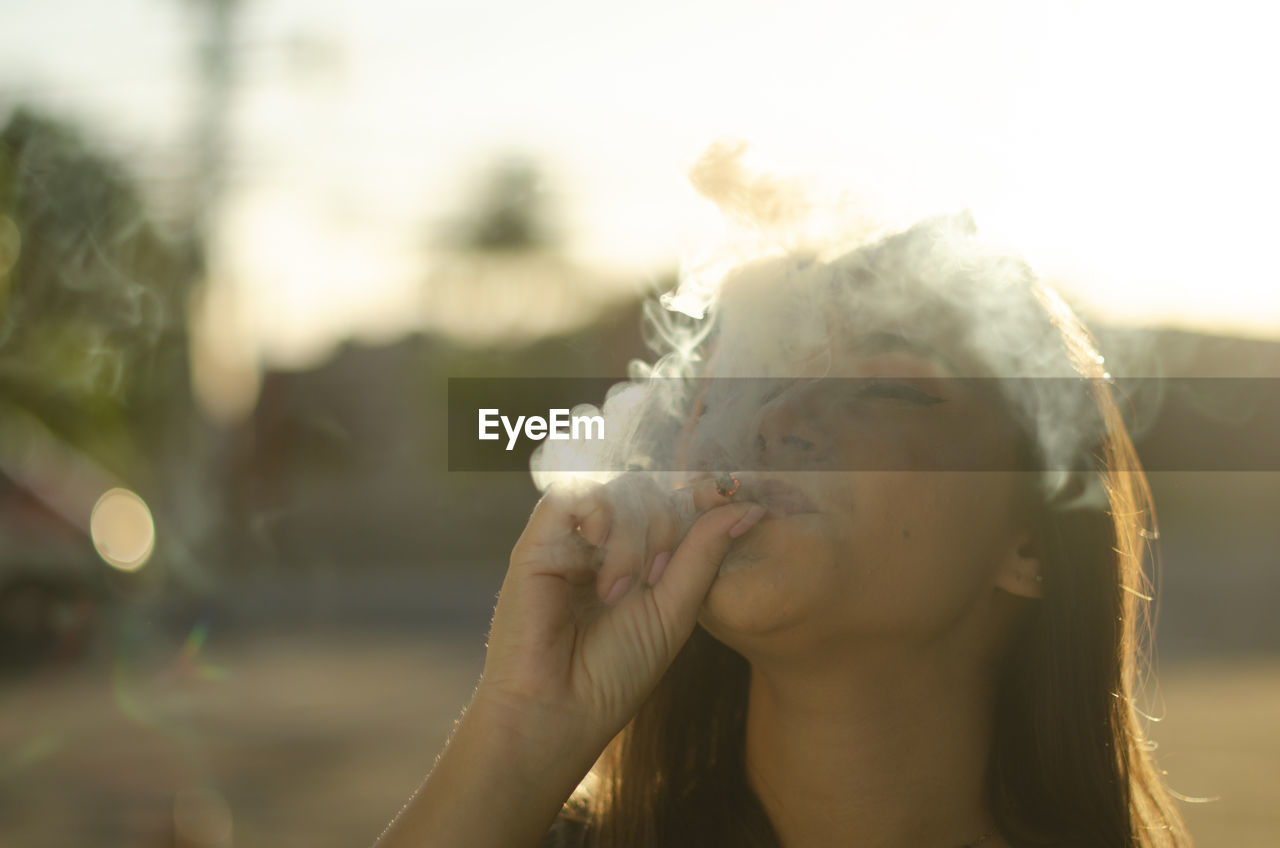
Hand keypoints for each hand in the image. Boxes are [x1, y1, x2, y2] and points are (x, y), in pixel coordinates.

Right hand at [474, 474, 766, 751]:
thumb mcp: (675, 610)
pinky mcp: (537, 542)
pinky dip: (596, 511)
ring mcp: (571, 542)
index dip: (699, 496)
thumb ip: (705, 554)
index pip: (672, 505)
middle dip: (665, 521)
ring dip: (632, 528)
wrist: (560, 710)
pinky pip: (570, 494)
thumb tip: (750, 509)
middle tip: (657, 573)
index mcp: (639, 562)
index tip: (726, 495)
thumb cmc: (617, 672)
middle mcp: (604, 547)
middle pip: (647, 491)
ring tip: (620, 586)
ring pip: (614, 490)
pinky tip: (600, 546)